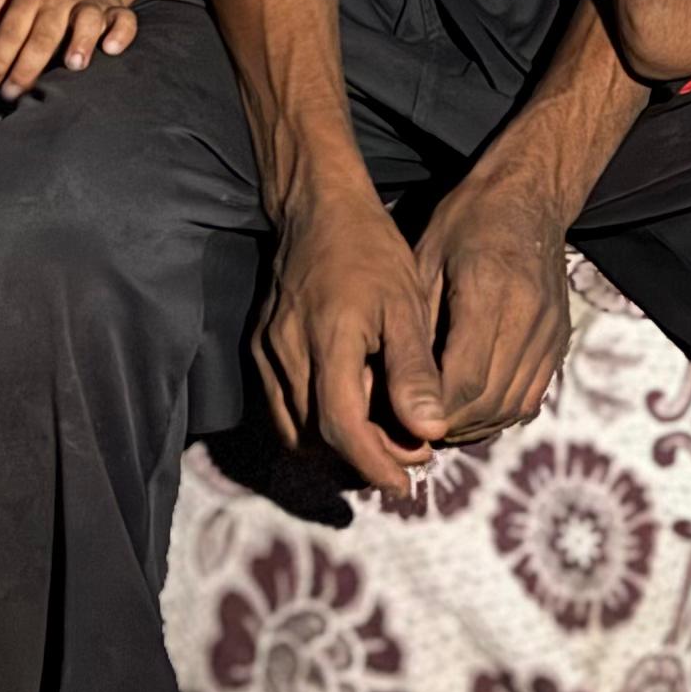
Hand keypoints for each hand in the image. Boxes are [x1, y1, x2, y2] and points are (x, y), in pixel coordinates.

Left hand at [0, 0, 149, 97]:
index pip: (10, 29)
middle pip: (44, 32)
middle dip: (28, 64)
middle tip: (14, 92)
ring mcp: (89, 3)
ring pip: (87, 20)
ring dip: (81, 41)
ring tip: (73, 66)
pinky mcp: (115, 8)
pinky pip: (124, 19)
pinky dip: (121, 33)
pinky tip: (111, 49)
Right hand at [254, 187, 446, 496]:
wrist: (317, 208)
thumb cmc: (370, 250)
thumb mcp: (406, 304)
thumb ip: (414, 370)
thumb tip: (430, 430)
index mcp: (329, 341)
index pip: (341, 427)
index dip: (373, 463)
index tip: (404, 483)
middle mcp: (287, 353)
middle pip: (316, 439)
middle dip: (361, 459)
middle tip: (408, 453)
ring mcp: (267, 353)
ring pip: (294, 430)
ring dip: (335, 447)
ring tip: (382, 438)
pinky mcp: (260, 349)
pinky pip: (282, 408)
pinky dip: (314, 424)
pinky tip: (351, 412)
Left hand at [412, 182, 576, 446]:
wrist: (530, 198)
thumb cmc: (466, 223)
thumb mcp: (425, 260)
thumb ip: (416, 326)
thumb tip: (395, 387)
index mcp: (489, 290)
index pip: (462, 379)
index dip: (430, 410)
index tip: (400, 418)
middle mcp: (529, 315)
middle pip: (488, 400)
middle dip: (447, 424)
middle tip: (412, 429)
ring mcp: (550, 330)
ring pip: (512, 406)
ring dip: (473, 424)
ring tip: (437, 423)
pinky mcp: (560, 340)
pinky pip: (531, 396)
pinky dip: (498, 413)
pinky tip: (470, 409)